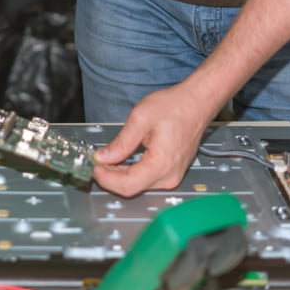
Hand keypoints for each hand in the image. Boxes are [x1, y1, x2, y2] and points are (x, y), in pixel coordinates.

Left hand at [92, 83, 215, 196]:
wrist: (197, 102)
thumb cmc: (176, 106)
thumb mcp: (141, 119)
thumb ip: (120, 142)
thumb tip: (102, 158)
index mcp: (162, 164)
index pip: (127, 185)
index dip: (105, 178)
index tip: (93, 166)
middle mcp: (169, 176)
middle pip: (131, 188)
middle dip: (109, 177)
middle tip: (96, 160)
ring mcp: (172, 176)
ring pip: (137, 185)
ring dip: (118, 175)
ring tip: (106, 159)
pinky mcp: (171, 172)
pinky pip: (146, 179)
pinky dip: (129, 172)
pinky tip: (120, 161)